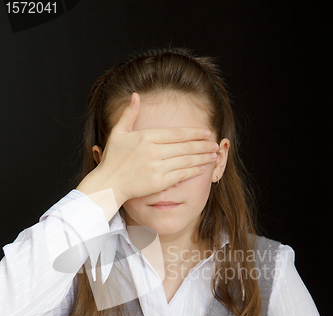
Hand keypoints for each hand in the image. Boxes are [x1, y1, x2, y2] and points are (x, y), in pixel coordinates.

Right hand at [77, 93, 218, 206]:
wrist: (109, 184)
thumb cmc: (113, 159)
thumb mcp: (118, 132)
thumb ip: (129, 114)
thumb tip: (135, 95)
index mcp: (146, 137)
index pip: (177, 133)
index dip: (194, 133)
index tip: (206, 132)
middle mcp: (153, 151)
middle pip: (185, 146)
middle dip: (203, 144)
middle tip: (215, 143)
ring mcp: (157, 167)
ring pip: (186, 160)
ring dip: (202, 157)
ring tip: (213, 154)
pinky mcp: (159, 182)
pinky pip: (180, 175)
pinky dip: (193, 171)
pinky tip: (202, 168)